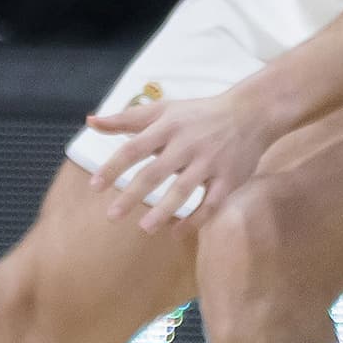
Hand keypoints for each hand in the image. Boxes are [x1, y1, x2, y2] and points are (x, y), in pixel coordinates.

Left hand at [84, 89, 285, 233]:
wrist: (251, 113)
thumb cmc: (199, 113)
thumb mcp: (164, 110)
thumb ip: (126, 119)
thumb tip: (90, 122)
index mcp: (168, 126)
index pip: (134, 148)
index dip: (113, 167)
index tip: (95, 187)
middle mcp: (188, 143)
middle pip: (155, 172)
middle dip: (132, 195)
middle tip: (112, 217)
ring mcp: (210, 162)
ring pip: (183, 190)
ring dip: (163, 211)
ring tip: (144, 228)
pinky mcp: (229, 178)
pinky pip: (211, 204)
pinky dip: (195, 220)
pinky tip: (176, 233)